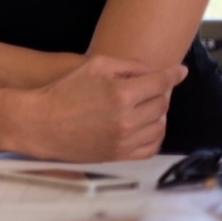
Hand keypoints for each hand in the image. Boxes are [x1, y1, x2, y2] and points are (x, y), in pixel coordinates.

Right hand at [19, 55, 186, 160]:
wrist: (41, 123)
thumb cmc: (64, 90)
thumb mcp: (93, 65)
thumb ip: (127, 65)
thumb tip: (155, 70)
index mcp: (121, 93)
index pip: (159, 82)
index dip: (173, 74)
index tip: (180, 71)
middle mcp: (127, 118)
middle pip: (162, 104)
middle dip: (160, 92)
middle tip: (151, 87)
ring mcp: (125, 140)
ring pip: (160, 126)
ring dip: (158, 114)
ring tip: (145, 106)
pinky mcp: (120, 155)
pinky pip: (151, 147)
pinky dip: (154, 135)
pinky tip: (145, 126)